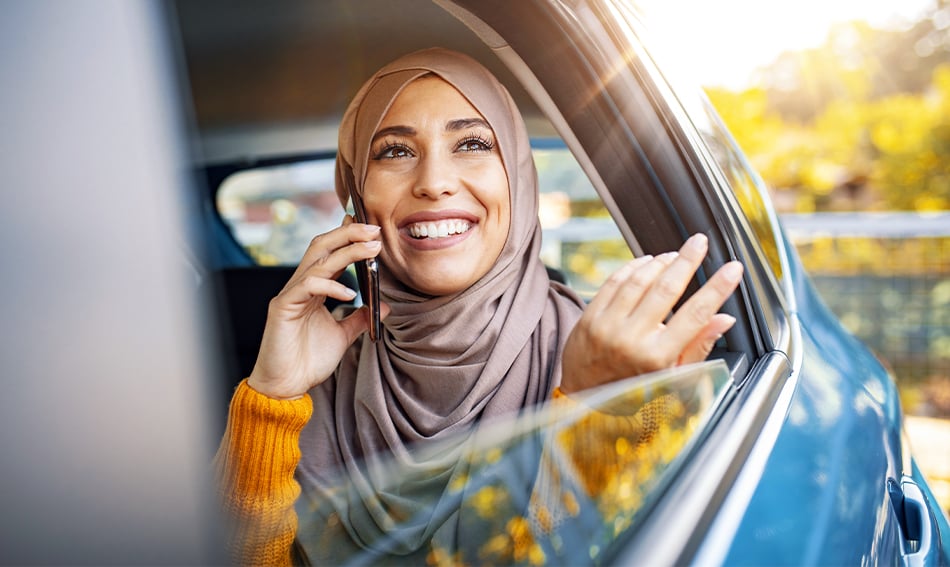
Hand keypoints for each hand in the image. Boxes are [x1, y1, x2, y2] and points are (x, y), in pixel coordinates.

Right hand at [247, 217, 388, 399]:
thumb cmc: (307, 361)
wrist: (286, 386)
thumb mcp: (342, 336)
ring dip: (347, 251)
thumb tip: (383, 307)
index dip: (348, 237)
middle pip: (321, 246)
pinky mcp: (282, 307)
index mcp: (312, 289)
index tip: (371, 228)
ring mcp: (290, 294)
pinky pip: (308, 286)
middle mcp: (300, 286)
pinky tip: (350, 293)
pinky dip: (331, 285)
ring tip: (372, 248)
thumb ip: (359, 318)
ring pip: (318, 261)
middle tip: (374, 229)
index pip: (330, 253)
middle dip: (348, 234)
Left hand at [560, 233, 742, 393]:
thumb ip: (697, 347)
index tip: (733, 268)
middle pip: (667, 289)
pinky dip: (633, 268)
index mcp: (658, 357)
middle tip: (700, 242)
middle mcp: (632, 339)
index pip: (695, 315)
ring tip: (675, 255)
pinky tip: (646, 262)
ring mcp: (608, 326)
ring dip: (660, 262)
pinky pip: (614, 282)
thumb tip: (724, 319)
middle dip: (688, 261)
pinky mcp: (590, 316)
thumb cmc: (633, 389)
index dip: (718, 288)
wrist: (584, 395)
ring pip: (640, 281)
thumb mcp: (671, 378)